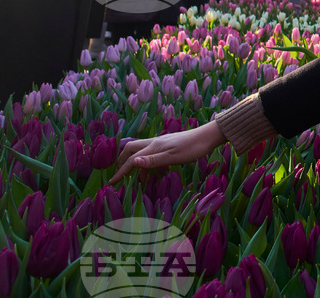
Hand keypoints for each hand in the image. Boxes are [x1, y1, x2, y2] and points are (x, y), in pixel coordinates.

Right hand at [110, 121, 225, 184]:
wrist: (208, 136)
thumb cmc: (192, 148)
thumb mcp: (172, 157)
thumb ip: (152, 161)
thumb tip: (132, 163)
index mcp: (152, 146)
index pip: (131, 160)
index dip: (120, 172)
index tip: (111, 183)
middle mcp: (154, 143)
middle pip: (131, 150)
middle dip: (123, 162)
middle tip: (119, 175)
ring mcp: (162, 143)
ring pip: (142, 152)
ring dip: (137, 164)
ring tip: (139, 179)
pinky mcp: (169, 145)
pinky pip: (154, 154)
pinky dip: (150, 163)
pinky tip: (157, 172)